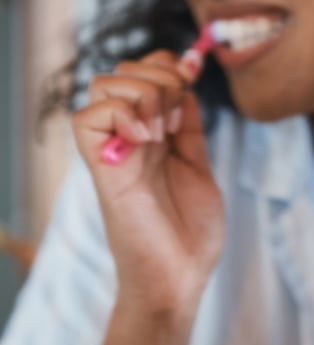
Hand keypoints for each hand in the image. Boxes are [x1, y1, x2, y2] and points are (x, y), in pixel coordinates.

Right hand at [72, 50, 224, 322]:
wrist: (180, 278)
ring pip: (103, 85)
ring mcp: (113, 151)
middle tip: (177, 118)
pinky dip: (120, 113)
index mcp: (149, 135)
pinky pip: (86, 119)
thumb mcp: (197, 165)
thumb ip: (189, 126)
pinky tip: (146, 137)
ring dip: (144, 94)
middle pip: (121, 72)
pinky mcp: (104, 170)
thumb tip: (187, 81)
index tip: (191, 81)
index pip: (142, 74)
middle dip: (160, 77)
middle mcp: (126, 138)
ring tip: (163, 131)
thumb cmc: (189, 232)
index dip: (166, 66)